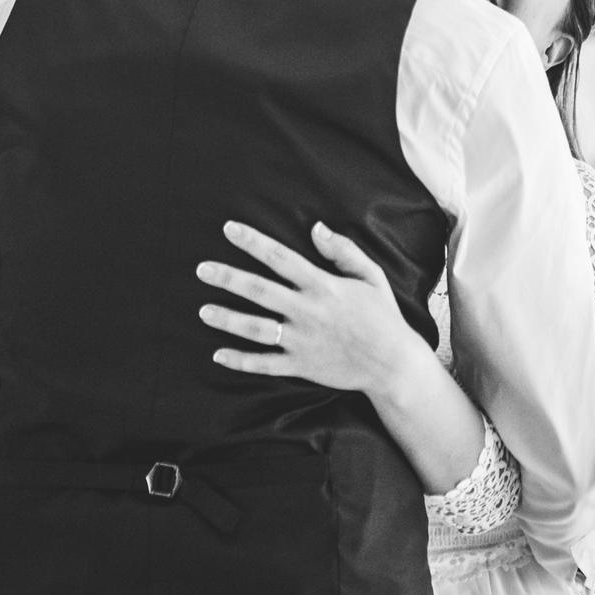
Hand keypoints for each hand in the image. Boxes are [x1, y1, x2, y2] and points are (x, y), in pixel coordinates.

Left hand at [197, 221, 423, 394]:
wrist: (393, 363)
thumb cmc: (382, 316)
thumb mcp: (371, 276)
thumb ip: (343, 251)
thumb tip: (316, 228)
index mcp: (323, 286)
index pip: (280, 257)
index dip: (253, 241)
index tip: (229, 228)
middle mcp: (307, 312)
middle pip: (259, 291)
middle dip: (228, 278)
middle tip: (202, 269)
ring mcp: (301, 341)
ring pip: (256, 328)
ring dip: (227, 319)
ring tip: (203, 310)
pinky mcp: (301, 366)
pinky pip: (264, 364)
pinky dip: (240, 361)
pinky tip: (218, 355)